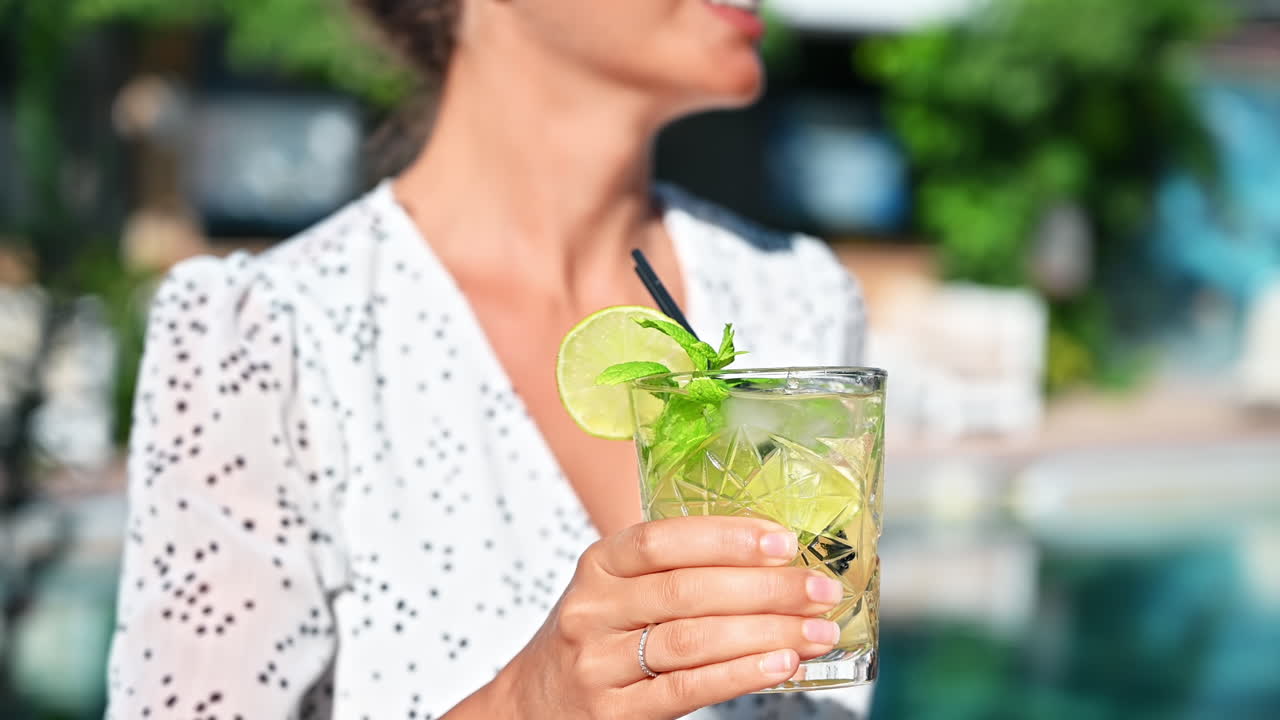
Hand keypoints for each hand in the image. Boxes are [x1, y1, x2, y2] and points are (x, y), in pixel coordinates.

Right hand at [491, 516, 843, 719]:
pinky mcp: (613, 712)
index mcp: (598, 565)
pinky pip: (686, 689)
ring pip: (692, 640)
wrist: (531, 706)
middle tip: (820, 590)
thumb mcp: (615, 590)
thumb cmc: (596, 637)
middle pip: (687, 591)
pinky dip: (740, 675)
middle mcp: (592, 609)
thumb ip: (674, 571)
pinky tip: (780, 665)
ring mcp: (598, 663)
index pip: (661, 540)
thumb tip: (774, 559)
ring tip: (816, 631)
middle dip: (765, 588)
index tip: (784, 540)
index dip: (725, 537)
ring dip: (765, 633)